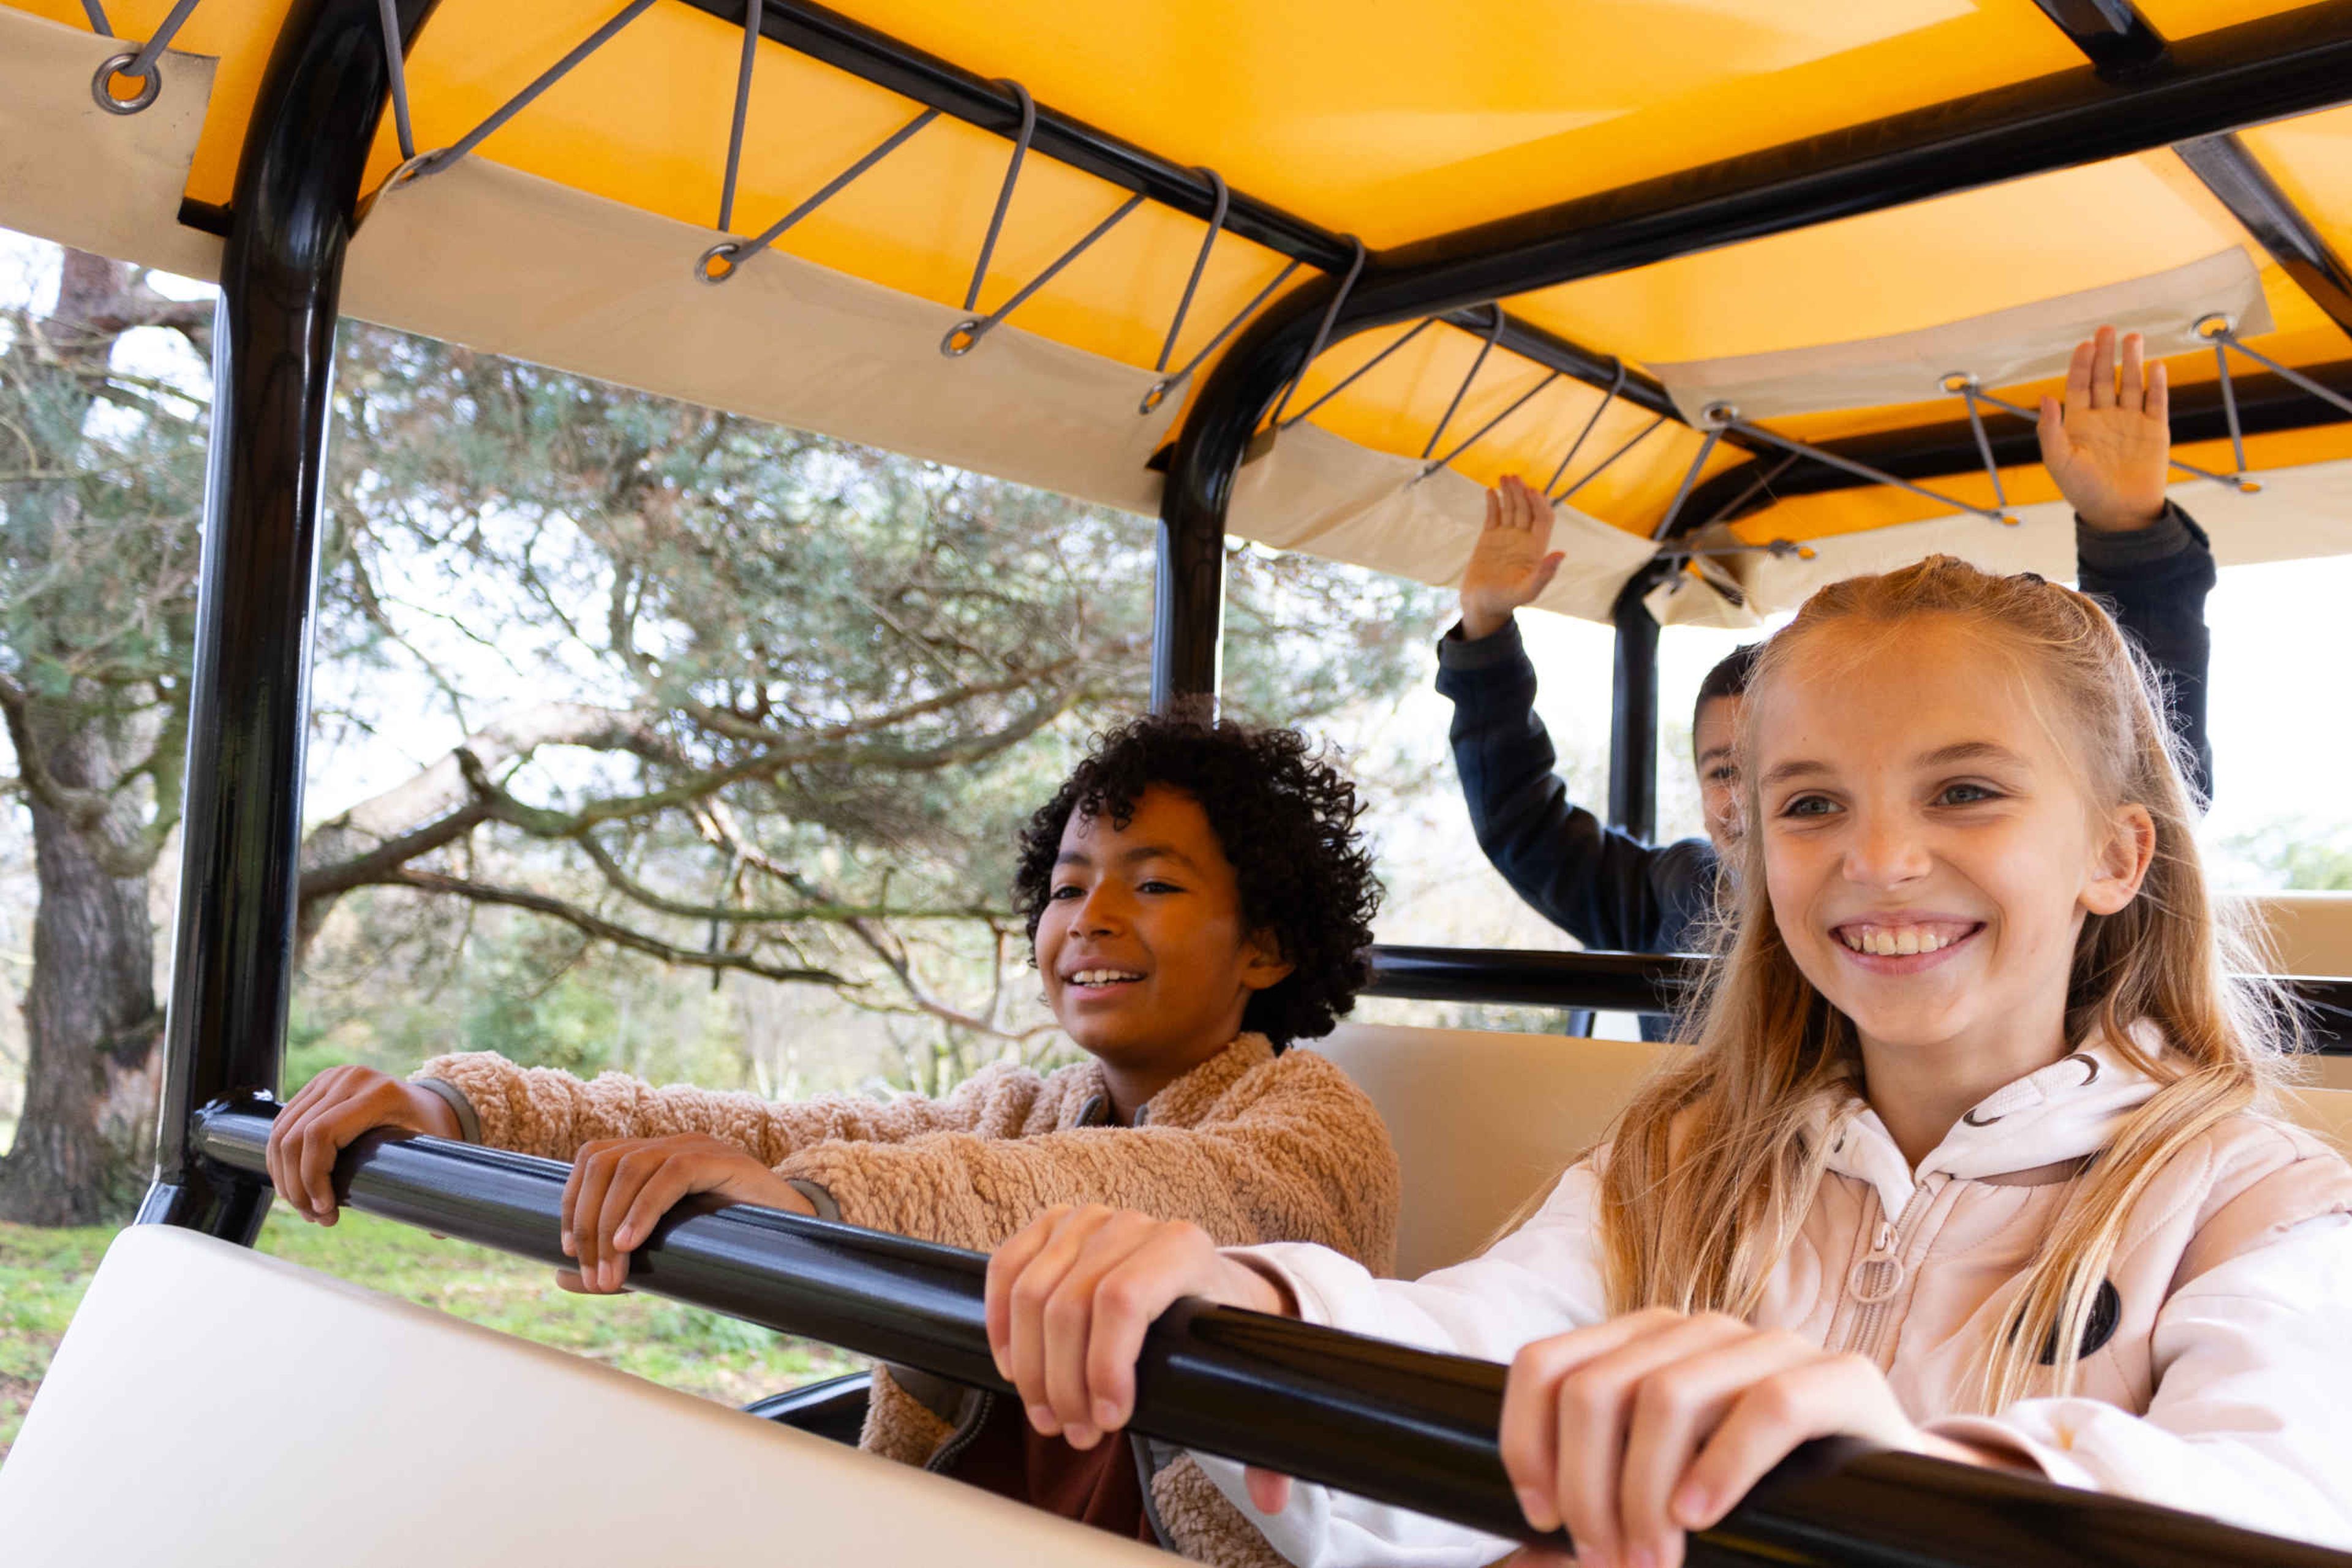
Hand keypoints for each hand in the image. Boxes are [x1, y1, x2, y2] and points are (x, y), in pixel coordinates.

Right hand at [266, 1065, 461, 1224]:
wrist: (429, 1101)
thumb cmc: (432, 1133)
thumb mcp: (438, 1153)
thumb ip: (440, 1190)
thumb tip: (439, 1234)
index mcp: (379, 1094)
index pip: (321, 1134)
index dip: (312, 1177)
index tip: (327, 1210)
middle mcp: (351, 1079)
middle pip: (295, 1137)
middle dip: (297, 1186)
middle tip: (316, 1217)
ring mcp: (330, 1077)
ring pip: (282, 1132)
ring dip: (284, 1177)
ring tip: (307, 1209)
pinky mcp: (317, 1084)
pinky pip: (283, 1124)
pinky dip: (281, 1159)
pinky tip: (295, 1187)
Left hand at [559, 1133, 812, 1293]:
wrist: (795, 1234)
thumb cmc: (728, 1239)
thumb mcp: (663, 1251)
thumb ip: (615, 1260)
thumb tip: (560, 1278)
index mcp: (653, 1156)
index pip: (594, 1159)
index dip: (571, 1202)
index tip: (568, 1251)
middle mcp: (671, 1142)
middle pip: (602, 1162)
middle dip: (586, 1221)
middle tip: (593, 1275)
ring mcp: (696, 1146)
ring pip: (629, 1167)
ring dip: (609, 1224)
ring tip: (612, 1273)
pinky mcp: (720, 1159)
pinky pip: (670, 1174)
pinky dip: (642, 1209)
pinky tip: (632, 1244)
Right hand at [986, 1205, 1289, 1454]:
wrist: (1201, 1277)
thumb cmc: (1209, 1323)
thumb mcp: (1238, 1360)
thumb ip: (1257, 1427)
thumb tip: (1270, 1495)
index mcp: (1183, 1248)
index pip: (1124, 1300)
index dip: (1103, 1366)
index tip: (1108, 1421)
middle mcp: (1133, 1226)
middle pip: (1070, 1305)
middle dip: (1063, 1383)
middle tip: (1073, 1433)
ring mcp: (1088, 1220)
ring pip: (1033, 1292)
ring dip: (1029, 1366)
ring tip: (1047, 1412)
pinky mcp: (1052, 1225)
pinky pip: (1006, 1266)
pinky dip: (1000, 1322)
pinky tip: (1011, 1366)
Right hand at [1460, 474, 1565, 639]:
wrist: (1482, 605)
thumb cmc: (1505, 601)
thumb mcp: (1526, 591)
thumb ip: (1544, 574)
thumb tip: (1561, 553)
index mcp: (1535, 548)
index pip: (1543, 519)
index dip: (1539, 504)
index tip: (1531, 492)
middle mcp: (1523, 539)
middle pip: (1526, 508)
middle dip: (1521, 492)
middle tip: (1513, 477)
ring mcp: (1506, 537)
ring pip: (1510, 508)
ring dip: (1509, 492)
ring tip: (1504, 477)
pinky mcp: (1489, 538)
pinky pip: (1493, 515)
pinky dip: (1493, 502)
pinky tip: (1491, 491)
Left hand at [1499, 1309, 1990, 1567]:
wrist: (1883, 1498)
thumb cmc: (1756, 1500)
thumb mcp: (1666, 1483)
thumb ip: (1605, 1492)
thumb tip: (1526, 1553)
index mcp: (1644, 1343)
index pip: (1545, 1365)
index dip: (1526, 1443)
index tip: (1541, 1517)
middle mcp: (1699, 1331)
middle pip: (1596, 1391)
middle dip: (1588, 1490)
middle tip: (1605, 1561)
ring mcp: (1771, 1345)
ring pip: (1667, 1396)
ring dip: (1645, 1493)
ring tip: (1652, 1560)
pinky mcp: (1841, 1378)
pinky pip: (1770, 1406)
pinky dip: (1724, 1466)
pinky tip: (1703, 1516)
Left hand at [2037, 326, 2169, 532]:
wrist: (2119, 514)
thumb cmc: (2083, 491)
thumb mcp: (2059, 461)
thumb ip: (2050, 430)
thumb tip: (2044, 396)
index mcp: (2078, 422)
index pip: (2078, 385)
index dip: (2080, 364)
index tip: (2084, 345)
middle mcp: (2104, 416)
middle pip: (2104, 377)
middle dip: (2105, 354)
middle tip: (2107, 329)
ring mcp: (2130, 421)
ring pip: (2131, 383)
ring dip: (2131, 361)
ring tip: (2132, 339)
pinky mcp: (2155, 430)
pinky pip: (2157, 401)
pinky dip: (2157, 384)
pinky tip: (2156, 366)